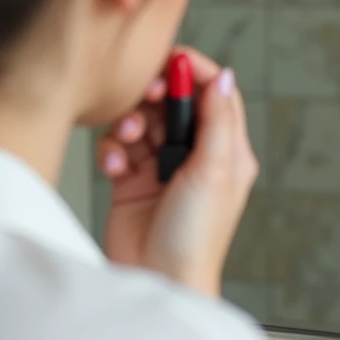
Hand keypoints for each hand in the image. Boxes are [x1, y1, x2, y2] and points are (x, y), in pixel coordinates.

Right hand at [98, 47, 257, 295]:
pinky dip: (113, 150)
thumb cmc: (194, 236)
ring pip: (142, 120)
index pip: (215, 93)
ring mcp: (162, 166)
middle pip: (174, 102)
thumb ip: (217, 120)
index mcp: (227, 150)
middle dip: (155, 95)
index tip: (171, 57)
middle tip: (144, 96)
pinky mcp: (131, 180)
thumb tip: (223, 75)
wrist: (158, 281)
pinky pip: (118, 146)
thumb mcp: (214, 171)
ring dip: (130, 123)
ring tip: (128, 139)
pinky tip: (114, 167)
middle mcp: (196, 154)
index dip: (194, 71)